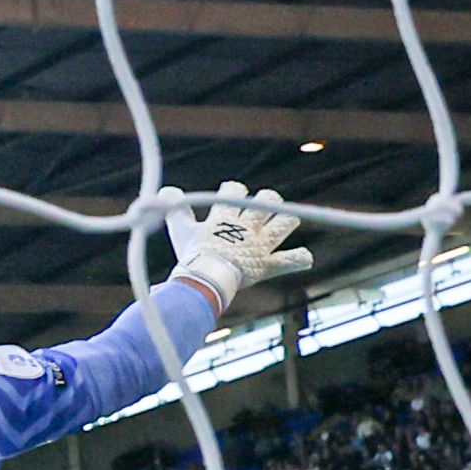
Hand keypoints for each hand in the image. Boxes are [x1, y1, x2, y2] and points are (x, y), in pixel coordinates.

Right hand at [165, 181, 312, 312]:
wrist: (205, 280)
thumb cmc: (192, 255)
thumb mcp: (180, 231)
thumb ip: (175, 210)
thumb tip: (165, 191)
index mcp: (226, 216)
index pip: (234, 190)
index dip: (233, 190)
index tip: (229, 195)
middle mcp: (248, 226)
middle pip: (267, 200)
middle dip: (266, 201)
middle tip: (259, 212)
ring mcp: (261, 245)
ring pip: (285, 223)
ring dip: (287, 221)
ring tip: (286, 222)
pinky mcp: (268, 264)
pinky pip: (290, 260)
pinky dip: (299, 258)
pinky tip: (304, 257)